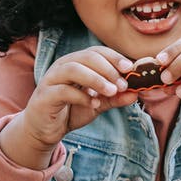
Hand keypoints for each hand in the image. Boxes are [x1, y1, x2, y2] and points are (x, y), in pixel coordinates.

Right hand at [0, 47, 136, 168]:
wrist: (45, 129)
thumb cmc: (72, 110)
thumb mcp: (98, 103)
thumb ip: (115, 98)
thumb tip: (136, 93)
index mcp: (77, 63)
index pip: (97, 51)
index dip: (114, 57)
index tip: (130, 68)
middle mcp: (63, 66)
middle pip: (87, 57)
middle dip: (108, 69)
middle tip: (122, 84)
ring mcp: (52, 79)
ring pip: (73, 69)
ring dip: (96, 79)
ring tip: (111, 91)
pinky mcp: (44, 96)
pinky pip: (63, 91)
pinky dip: (81, 96)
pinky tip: (94, 103)